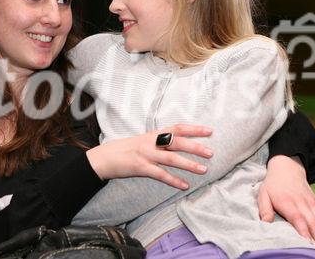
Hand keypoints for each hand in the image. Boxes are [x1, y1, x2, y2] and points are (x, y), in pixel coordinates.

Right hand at [86, 124, 212, 189]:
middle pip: (177, 142)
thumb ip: (158, 142)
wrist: (103, 158)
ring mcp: (145, 154)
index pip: (177, 128)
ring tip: (203, 170)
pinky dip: (173, 180)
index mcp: (153, 134)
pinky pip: (160, 174)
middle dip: (195, 147)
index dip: (193, 129)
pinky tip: (184, 185)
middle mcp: (151, 142)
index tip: (209, 131)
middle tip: (211, 153)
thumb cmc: (124, 150)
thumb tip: (177, 144)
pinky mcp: (140, 167)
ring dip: (188, 164)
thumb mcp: (143, 141)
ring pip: (171, 158)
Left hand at [258, 155, 314, 258]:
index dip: (304, 231)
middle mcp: (302, 204)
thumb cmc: (273, 184)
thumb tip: (265, 222)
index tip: (309, 245)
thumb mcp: (263, 194)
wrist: (287, 168)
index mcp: (288, 202)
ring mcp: (312, 204)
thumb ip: (264, 209)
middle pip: (314, 224)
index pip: (298, 218)